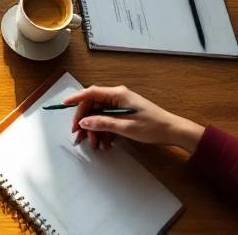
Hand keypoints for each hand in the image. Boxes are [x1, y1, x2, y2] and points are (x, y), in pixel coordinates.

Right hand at [62, 85, 204, 152]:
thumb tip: (84, 122)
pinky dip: (104, 132)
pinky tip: (106, 143)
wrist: (174, 132)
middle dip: (85, 122)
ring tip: (95, 145)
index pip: (91, 93)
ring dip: (95, 130)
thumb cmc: (153, 127)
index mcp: (118, 94)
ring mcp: (120, 105)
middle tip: (78, 136)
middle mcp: (117, 97)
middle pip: (93, 106)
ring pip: (99, 115)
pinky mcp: (124, 114)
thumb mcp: (126, 127)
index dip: (76, 99)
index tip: (63, 104)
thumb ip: (103, 123)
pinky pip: (108, 120)